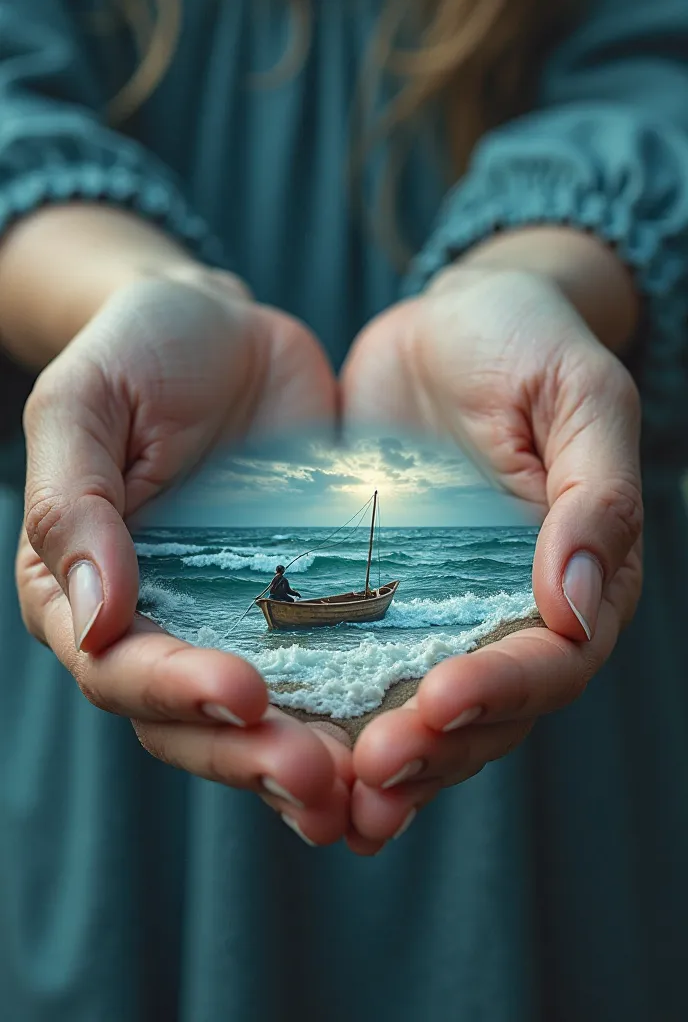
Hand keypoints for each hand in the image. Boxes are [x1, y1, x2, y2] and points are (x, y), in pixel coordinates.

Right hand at [17, 268, 353, 844]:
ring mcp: (230, 623)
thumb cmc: (139, 351)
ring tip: (365, 792)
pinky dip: (354, 718)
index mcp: (84, 589)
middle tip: (320, 777)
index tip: (245, 691)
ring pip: (260, 722)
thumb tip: (95, 619)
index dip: (176, 692)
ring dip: (306, 764)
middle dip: (252, 755)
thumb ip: (73, 503)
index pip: (118, 668)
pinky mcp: (300, 608)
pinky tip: (401, 745)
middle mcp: (155, 625)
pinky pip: (325, 675)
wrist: (227, 329)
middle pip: (192, 722)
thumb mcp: (87, 403)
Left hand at [341, 267, 642, 846]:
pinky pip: (364, 673)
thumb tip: (578, 603)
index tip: (440, 698)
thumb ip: (595, 493)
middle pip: (488, 713)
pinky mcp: (383, 602)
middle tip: (371, 773)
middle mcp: (515, 613)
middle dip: (433, 749)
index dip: (504, 688)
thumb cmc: (525, 342)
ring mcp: (446, 614)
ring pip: (427, 716)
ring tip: (331, 801)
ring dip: (386, 765)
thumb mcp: (576, 394)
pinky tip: (292, 755)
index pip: (555, 660)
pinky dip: (337, 722)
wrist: (448, 323)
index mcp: (582, 576)